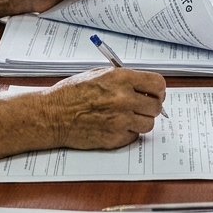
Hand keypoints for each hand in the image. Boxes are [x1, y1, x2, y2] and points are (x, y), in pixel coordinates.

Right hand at [39, 67, 166, 148]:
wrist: (53, 115)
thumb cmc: (71, 93)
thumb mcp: (99, 74)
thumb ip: (124, 79)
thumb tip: (144, 86)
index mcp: (121, 79)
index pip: (158, 84)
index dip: (158, 90)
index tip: (155, 93)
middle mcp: (124, 99)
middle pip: (156, 106)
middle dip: (150, 106)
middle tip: (141, 106)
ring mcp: (120, 120)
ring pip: (148, 124)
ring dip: (141, 121)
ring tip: (127, 117)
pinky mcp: (115, 138)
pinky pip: (134, 136)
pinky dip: (128, 132)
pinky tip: (115, 126)